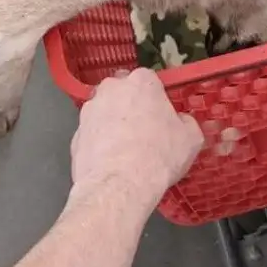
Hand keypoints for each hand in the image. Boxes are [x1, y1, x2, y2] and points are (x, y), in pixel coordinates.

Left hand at [70, 68, 203, 200]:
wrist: (119, 186)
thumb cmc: (158, 155)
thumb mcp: (191, 138)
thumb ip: (186, 122)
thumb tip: (181, 122)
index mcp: (142, 81)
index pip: (150, 80)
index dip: (156, 98)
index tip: (161, 116)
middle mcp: (112, 89)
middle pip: (123, 91)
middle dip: (131, 105)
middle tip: (144, 130)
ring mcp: (90, 111)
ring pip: (104, 111)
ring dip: (113, 124)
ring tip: (126, 150)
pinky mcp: (76, 135)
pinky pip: (92, 135)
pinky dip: (100, 144)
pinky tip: (111, 162)